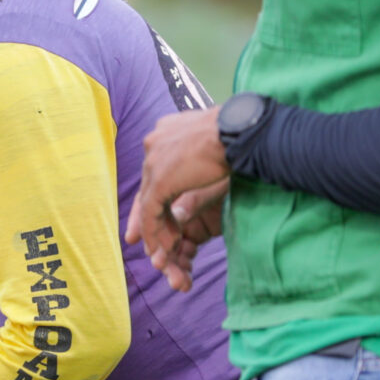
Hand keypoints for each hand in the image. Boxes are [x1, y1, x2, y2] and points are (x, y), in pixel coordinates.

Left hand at [129, 109, 230, 292]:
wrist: (240, 129)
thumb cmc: (238, 134)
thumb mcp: (213, 146)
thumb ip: (198, 157)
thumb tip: (199, 167)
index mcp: (167, 132)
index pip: (155, 167)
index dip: (155, 191)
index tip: (157, 209)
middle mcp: (155, 143)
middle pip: (145, 185)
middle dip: (144, 214)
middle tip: (138, 238)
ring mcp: (154, 161)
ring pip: (147, 202)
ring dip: (154, 228)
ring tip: (160, 250)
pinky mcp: (160, 180)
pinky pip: (152, 212)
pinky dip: (156, 231)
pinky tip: (164, 247)